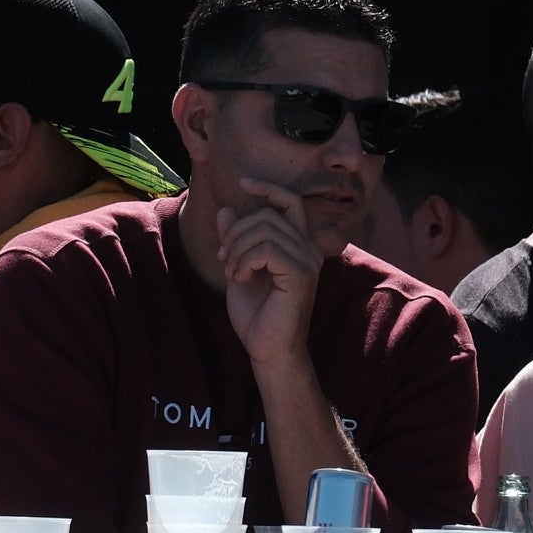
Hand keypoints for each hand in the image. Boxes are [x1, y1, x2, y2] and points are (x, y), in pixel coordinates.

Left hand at [217, 179, 324, 371]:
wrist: (267, 349)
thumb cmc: (257, 315)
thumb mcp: (239, 269)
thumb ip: (235, 240)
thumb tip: (227, 209)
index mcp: (298, 245)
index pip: (290, 201)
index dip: (268, 188)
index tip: (243, 183)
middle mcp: (308, 248)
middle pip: (267, 215)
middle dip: (235, 233)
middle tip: (224, 261)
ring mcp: (308, 260)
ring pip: (263, 229)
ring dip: (236, 250)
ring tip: (232, 274)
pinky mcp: (302, 273)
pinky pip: (266, 249)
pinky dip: (244, 261)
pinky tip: (240, 280)